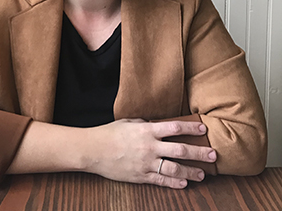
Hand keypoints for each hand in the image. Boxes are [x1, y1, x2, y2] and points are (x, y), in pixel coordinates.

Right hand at [86, 118, 216, 188]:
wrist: (94, 150)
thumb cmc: (110, 133)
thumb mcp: (130, 122)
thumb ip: (146, 124)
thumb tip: (159, 125)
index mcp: (147, 130)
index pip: (175, 127)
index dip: (191, 128)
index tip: (203, 128)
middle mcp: (150, 147)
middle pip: (180, 150)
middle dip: (199, 153)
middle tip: (213, 155)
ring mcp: (146, 163)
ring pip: (174, 169)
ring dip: (191, 172)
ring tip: (202, 174)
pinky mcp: (141, 176)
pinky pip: (161, 181)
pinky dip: (174, 183)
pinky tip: (184, 184)